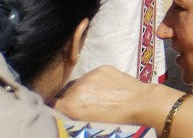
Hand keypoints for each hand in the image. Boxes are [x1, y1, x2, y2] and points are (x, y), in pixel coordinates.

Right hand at [54, 67, 173, 126]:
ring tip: (91, 97)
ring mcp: (89, 76)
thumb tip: (62, 109)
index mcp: (70, 105)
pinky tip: (102, 89)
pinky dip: (92, 82)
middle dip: (68, 100)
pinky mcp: (101, 68)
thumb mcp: (87, 123)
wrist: (140, 103)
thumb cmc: (115, 121)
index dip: (56, 109)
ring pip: (76, 83)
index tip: (60, 111)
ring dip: (79, 90)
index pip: (52, 105)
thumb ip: (71, 115)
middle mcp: (76, 88)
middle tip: (78, 106)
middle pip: (63, 93)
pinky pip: (90, 75)